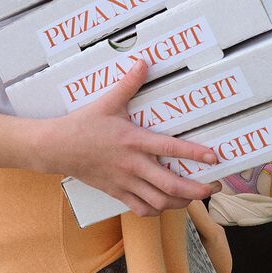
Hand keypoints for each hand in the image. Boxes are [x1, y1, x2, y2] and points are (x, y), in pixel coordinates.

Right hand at [48, 60, 218, 216]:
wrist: (57, 148)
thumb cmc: (84, 124)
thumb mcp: (107, 101)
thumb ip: (128, 83)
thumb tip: (143, 61)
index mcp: (134, 141)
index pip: (170, 148)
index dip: (194, 153)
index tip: (214, 158)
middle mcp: (133, 165)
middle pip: (170, 185)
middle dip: (195, 189)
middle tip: (213, 187)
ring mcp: (125, 182)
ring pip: (158, 201)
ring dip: (180, 202)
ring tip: (193, 197)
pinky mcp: (116, 193)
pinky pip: (141, 209)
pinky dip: (157, 210)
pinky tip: (165, 204)